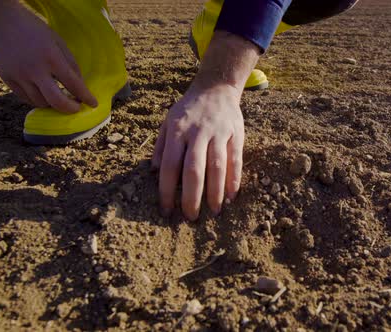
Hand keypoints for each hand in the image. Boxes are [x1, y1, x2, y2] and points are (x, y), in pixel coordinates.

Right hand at [0, 1, 96, 111]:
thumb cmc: (33, 28)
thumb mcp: (57, 41)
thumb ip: (70, 63)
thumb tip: (80, 86)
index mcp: (51, 57)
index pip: (73, 84)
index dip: (86, 97)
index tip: (93, 104)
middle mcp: (34, 69)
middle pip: (56, 101)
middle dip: (70, 109)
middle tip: (77, 108)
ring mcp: (18, 76)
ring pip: (40, 102)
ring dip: (53, 104)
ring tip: (60, 98)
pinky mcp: (6, 79)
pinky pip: (26, 98)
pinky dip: (38, 100)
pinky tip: (44, 95)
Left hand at [152, 84, 243, 219]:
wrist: (216, 87)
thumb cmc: (188, 110)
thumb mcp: (167, 121)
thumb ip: (160, 146)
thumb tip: (154, 172)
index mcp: (177, 130)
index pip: (169, 166)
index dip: (166, 191)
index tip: (166, 211)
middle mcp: (197, 132)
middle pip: (194, 169)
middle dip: (192, 197)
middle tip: (191, 217)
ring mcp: (218, 132)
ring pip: (217, 166)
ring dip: (215, 192)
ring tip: (214, 212)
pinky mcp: (236, 134)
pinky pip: (236, 159)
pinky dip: (234, 180)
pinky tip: (230, 196)